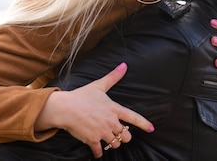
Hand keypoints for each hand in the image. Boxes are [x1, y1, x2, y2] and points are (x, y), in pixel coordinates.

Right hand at [35, 63, 153, 158]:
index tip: (151, 129)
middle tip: (120, 134)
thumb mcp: (99, 85)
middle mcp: (111, 122)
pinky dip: (99, 153)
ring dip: (114, 143)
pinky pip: (100, 151)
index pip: (134, 118)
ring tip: (109, 140)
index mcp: (114, 109)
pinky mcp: (92, 140)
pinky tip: (98, 152)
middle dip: (125, 136)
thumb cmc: (82, 96)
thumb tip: (124, 65)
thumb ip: (113, 77)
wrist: (65, 108)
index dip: (144, 124)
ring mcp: (102, 132)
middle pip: (126, 136)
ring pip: (116, 144)